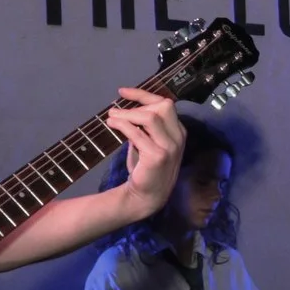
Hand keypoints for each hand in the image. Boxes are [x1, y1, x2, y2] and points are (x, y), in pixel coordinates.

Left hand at [105, 88, 182, 216]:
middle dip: (137, 105)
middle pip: (162, 107)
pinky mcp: (157, 156)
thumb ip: (147, 127)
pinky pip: (137, 134)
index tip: (123, 92)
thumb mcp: (150, 143)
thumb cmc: (146, 168)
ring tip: (111, 117)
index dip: (143, 94)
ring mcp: (169, 147)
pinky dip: (122, 125)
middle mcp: (178, 137)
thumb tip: (128, 108)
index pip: (165, 104)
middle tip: (117, 112)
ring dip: (127, 114)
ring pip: (150, 118)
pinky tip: (111, 124)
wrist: (146, 196)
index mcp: (178, 132)